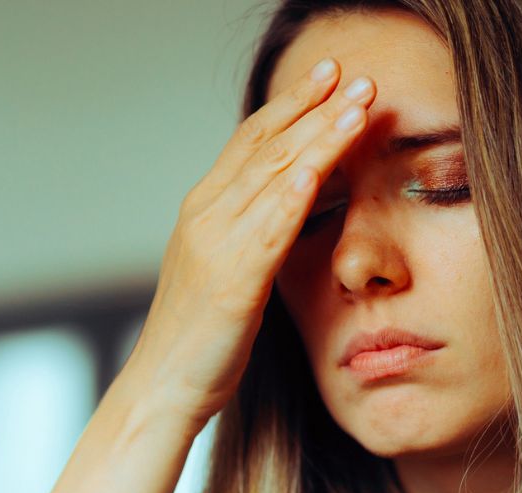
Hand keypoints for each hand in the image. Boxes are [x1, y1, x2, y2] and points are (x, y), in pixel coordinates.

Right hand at [123, 56, 374, 421]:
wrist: (164, 387)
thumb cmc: (201, 335)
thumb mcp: (229, 268)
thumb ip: (254, 230)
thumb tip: (293, 201)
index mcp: (205, 209)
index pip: (254, 141)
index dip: (292, 105)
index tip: (330, 78)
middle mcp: (206, 214)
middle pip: (267, 146)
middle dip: (314, 107)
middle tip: (355, 75)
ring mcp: (217, 245)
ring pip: (273, 177)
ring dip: (318, 136)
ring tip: (356, 105)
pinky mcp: (231, 281)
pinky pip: (267, 229)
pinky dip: (293, 194)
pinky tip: (318, 167)